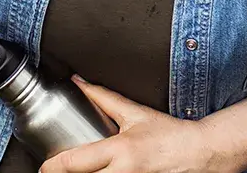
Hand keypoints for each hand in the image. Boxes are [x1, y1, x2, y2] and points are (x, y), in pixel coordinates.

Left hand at [39, 76, 239, 172]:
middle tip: (57, 171)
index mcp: (120, 151)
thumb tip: (79, 83)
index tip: (45, 166)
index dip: (53, 167)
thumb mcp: (135, 114)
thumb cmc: (171, 136)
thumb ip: (104, 98)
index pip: (74, 163)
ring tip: (77, 172)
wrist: (200, 154)